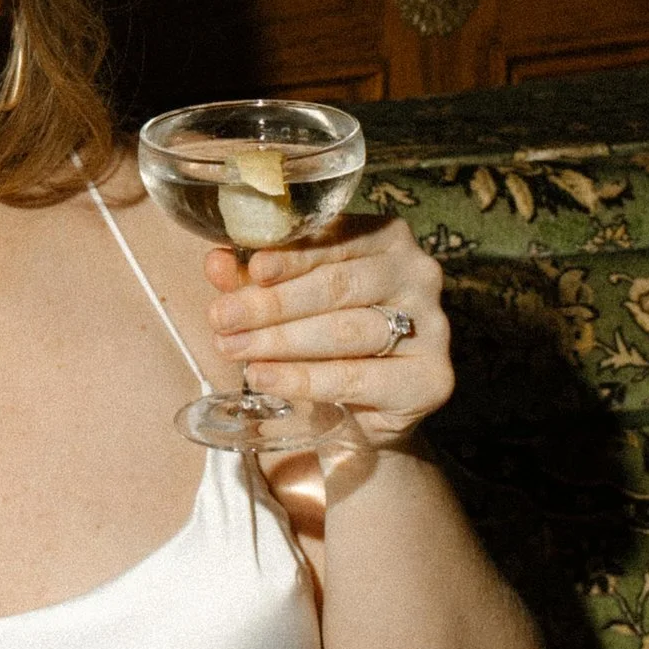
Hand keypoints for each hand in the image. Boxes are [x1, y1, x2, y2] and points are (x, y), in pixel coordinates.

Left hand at [205, 214, 453, 453]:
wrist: (367, 410)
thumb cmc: (325, 338)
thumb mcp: (287, 301)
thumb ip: (255, 280)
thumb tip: (216, 263)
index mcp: (387, 238)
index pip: (335, 240)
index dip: (289, 256)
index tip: (251, 269)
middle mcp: (418, 275)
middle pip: (337, 286)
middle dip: (272, 304)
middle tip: (222, 319)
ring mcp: (432, 327)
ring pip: (345, 330)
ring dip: (281, 341)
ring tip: (234, 350)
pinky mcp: (431, 378)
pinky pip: (357, 377)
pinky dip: (304, 378)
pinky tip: (265, 377)